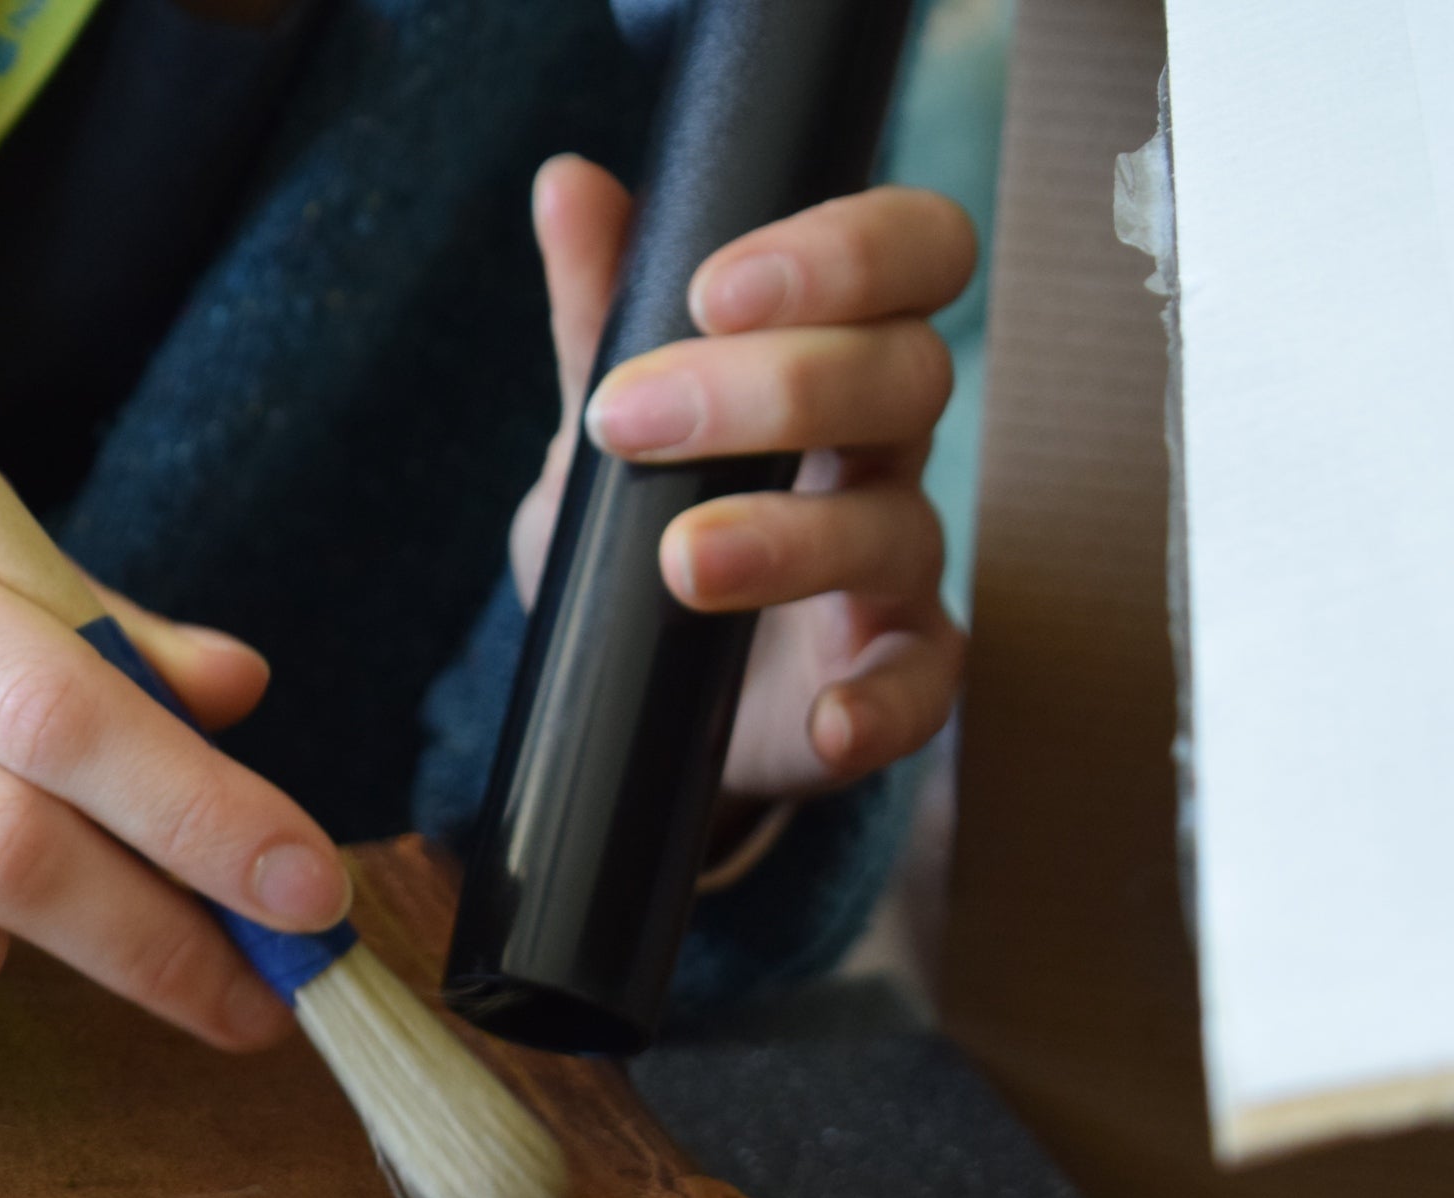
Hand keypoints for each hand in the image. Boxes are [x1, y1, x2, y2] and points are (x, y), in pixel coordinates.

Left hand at [510, 155, 971, 803]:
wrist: (632, 690)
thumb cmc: (647, 525)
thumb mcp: (605, 425)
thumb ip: (596, 316)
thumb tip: (567, 182)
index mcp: (832, 358)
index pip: (909, 260)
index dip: (842, 257)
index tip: (714, 290)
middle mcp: (882, 455)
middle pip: (907, 380)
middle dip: (776, 390)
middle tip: (631, 422)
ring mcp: (894, 573)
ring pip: (897, 530)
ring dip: (788, 541)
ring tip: (680, 561)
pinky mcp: (887, 681)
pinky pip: (924, 690)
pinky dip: (883, 708)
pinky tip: (827, 720)